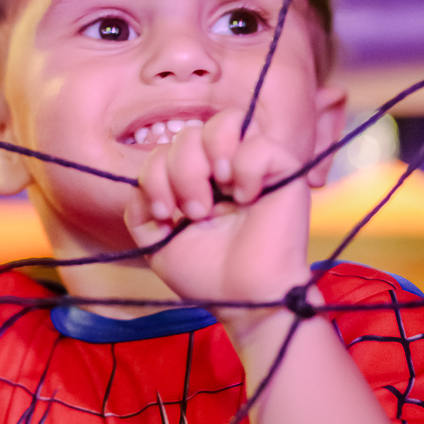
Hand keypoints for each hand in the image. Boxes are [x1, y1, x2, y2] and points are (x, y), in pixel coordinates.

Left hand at [123, 109, 312, 315]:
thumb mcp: (158, 244)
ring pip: (225, 122)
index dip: (155, 174)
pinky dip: (246, 167)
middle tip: (195, 213)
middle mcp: (222, 168)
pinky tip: (247, 197)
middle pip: (190, 133)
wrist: (244, 301)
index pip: (166, 149)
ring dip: (208, 158)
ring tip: (217, 195)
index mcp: (194, 180)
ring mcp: (252, 167)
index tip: (163, 213)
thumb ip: (140, 212)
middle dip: (180, 171)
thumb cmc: (207, 276)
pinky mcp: (283, 171)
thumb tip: (139, 187)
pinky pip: (260, 144)